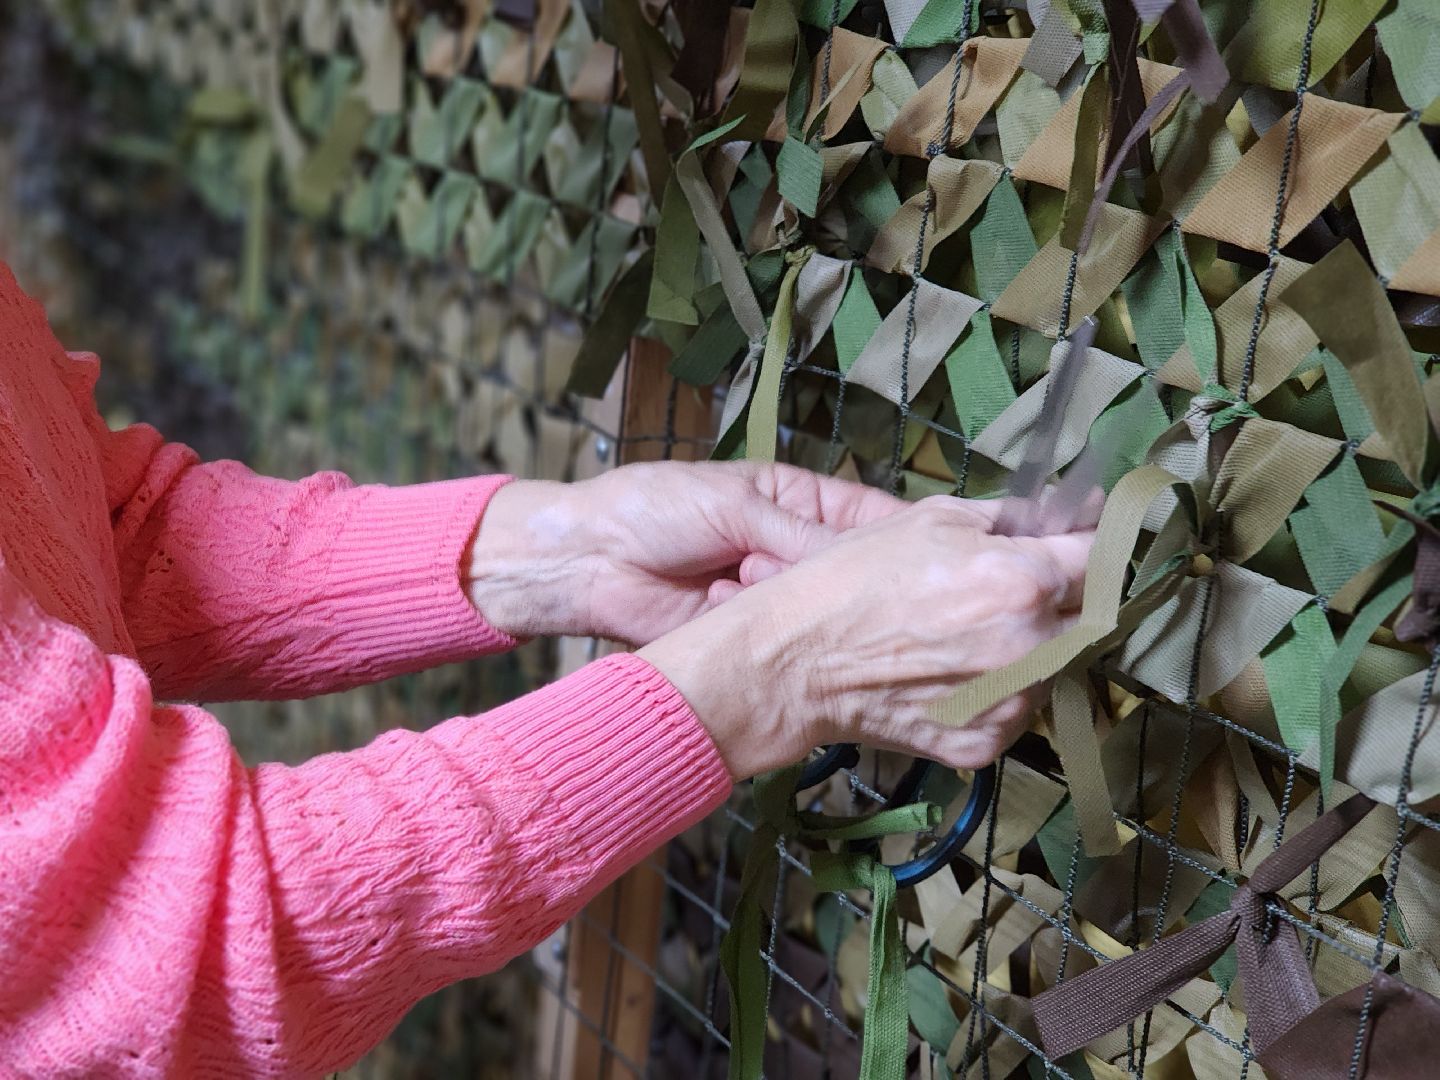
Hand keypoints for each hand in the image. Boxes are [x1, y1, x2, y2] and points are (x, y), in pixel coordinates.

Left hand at [462, 461, 906, 644]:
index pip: (868, 520)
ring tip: (768, 586)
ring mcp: (776, 599)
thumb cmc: (657, 509)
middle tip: (853, 584)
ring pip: (822, 611)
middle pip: (854, 573)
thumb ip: (800, 533)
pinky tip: (759, 619)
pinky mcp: (753, 638)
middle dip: (854, 580)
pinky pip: (786, 641)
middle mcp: (795, 552)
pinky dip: (777, 634)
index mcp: (800, 503)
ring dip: (803, 603)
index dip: (902, 537)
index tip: (934, 554)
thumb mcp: (735, 504)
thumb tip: (865, 558)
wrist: (589, 560)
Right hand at [639, 496, 1093, 779]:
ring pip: (1053, 667)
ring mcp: (1011, 703)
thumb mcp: (931, 520)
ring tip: (964, 636)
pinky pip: (1015, 710)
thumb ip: (1010, 516)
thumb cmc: (852, 578)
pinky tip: (949, 673)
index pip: (1101, 559)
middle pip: (1084, 617)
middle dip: (1056, 600)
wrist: (794, 661)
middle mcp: (1031, 646)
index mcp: (1022, 580)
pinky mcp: (985, 743)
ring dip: (1029, 648)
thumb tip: (1066, 511)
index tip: (1077, 546)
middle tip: (1001, 594)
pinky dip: (995, 691)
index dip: (1089, 547)